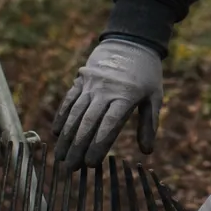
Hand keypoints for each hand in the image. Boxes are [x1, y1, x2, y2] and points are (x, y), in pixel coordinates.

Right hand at [51, 37, 162, 166]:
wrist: (131, 41)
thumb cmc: (146, 74)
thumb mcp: (154, 97)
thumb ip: (149, 124)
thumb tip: (146, 151)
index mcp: (126, 96)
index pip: (109, 125)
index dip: (99, 145)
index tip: (91, 164)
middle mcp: (106, 90)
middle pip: (88, 123)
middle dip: (78, 148)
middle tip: (70, 169)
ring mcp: (91, 83)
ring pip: (75, 113)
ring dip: (66, 137)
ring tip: (60, 156)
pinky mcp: (81, 78)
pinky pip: (69, 100)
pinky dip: (62, 116)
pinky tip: (56, 133)